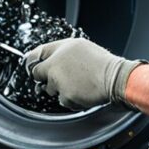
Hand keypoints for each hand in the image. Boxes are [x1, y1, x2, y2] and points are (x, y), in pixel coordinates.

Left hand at [24, 39, 142, 110]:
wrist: (115, 78)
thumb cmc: (103, 64)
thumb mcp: (83, 48)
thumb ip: (64, 54)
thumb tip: (51, 62)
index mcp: (62, 47)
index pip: (36, 53)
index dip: (33, 61)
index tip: (32, 67)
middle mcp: (56, 62)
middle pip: (37, 73)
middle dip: (45, 78)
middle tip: (58, 80)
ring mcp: (59, 80)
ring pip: (50, 89)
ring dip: (60, 89)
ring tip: (78, 84)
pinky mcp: (65, 95)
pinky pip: (62, 100)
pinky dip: (71, 99)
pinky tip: (82, 92)